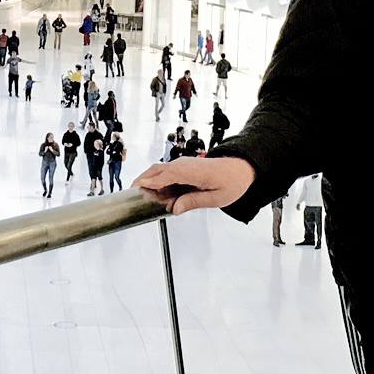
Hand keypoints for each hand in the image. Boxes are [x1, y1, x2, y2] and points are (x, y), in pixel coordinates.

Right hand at [134, 156, 254, 214]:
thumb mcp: (216, 198)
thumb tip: (174, 209)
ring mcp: (183, 164)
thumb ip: (193, 202)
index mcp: (192, 171)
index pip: (166, 175)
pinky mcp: (183, 167)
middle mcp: (184, 165)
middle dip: (142, 181)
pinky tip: (157, 195)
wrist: (241, 168)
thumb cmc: (232, 181)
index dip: (150, 182)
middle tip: (132, 196)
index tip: (137, 189)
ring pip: (158, 170)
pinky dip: (157, 181)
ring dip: (149, 182)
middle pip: (156, 170)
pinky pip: (165, 173)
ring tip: (143, 198)